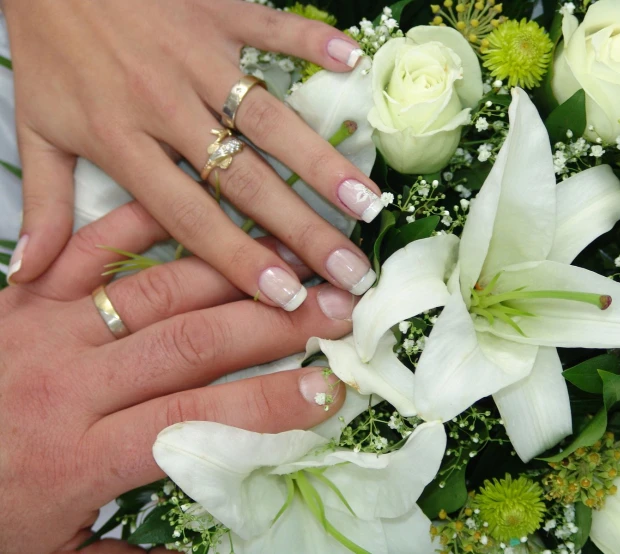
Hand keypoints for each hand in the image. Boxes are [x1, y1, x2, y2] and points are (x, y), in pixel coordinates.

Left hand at [0, 201, 353, 552]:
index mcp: (77, 458)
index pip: (194, 420)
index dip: (268, 404)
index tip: (329, 389)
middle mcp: (68, 383)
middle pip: (193, 342)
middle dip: (276, 322)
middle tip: (338, 306)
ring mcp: (44, 327)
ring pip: (158, 288)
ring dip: (234, 271)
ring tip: (293, 260)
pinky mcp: (23, 294)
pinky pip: (91, 245)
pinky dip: (146, 221)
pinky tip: (199, 207)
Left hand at [4, 0, 380, 309]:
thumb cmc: (49, 50)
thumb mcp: (37, 130)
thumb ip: (43, 205)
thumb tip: (30, 276)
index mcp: (123, 141)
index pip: (190, 217)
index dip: (240, 260)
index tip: (286, 297)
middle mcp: (166, 107)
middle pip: (246, 180)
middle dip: (302, 229)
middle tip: (350, 269)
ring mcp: (196, 56)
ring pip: (268, 119)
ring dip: (321, 161)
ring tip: (367, 201)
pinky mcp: (216, 11)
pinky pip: (271, 27)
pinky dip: (311, 42)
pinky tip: (355, 63)